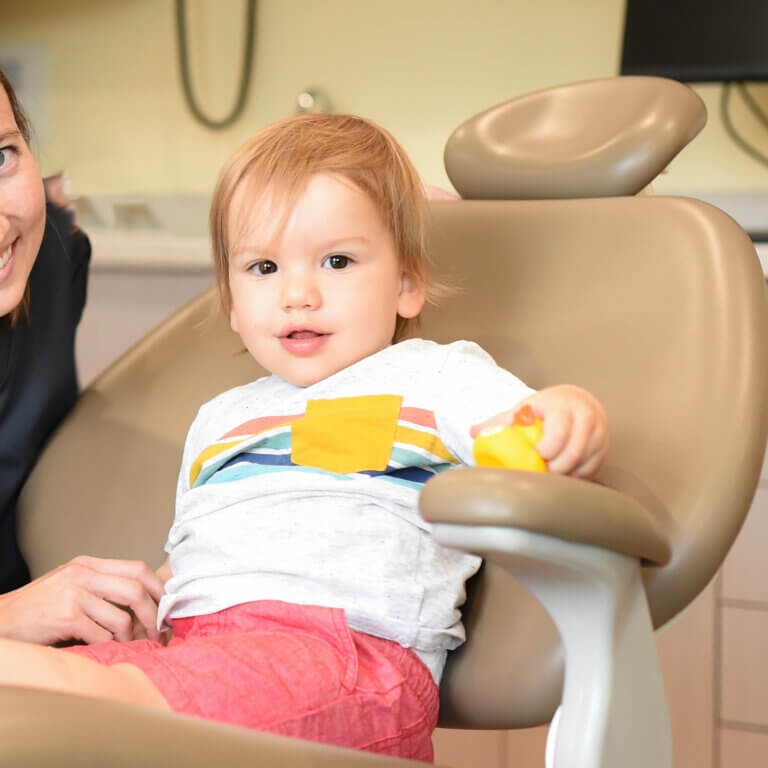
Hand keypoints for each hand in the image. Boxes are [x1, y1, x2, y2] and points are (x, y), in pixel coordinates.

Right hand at [0, 556, 164, 645]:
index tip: (168, 606)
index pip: (137, 568)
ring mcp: (74, 595)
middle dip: (154, 614)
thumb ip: (100, 588)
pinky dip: (111, 646)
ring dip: (133, 637)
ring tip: (135, 646)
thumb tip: (142, 604)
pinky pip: (102, 635)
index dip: (158, 588)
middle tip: (160, 632)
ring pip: (122, 617)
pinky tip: (110, 651)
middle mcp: (83, 575)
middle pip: (136, 589)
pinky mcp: (65, 617)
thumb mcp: (70, 586)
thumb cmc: (37, 608)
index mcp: (87, 564)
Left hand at [470, 385, 608, 477]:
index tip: (534, 456)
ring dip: (564, 474)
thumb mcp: (523, 410)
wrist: (576, 400)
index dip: (546, 450)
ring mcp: (599, 433)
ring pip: (583, 463)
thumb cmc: (544, 408)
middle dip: (554, 468)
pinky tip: (560, 476)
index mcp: (562, 405)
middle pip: (573, 452)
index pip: (559, 431)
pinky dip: (574, 477)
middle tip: (539, 472)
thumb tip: (472, 432)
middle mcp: (586, 416)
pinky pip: (591, 470)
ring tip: (547, 474)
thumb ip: (499, 422)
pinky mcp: (604, 448)